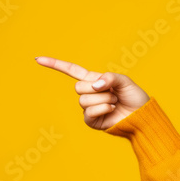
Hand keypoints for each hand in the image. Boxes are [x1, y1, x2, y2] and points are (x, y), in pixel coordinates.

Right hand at [35, 56, 150, 130]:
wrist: (141, 116)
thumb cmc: (134, 97)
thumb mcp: (124, 81)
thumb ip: (109, 77)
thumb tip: (94, 85)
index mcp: (93, 79)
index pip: (71, 70)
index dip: (55, 64)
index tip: (38, 59)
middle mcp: (89, 93)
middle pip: (78, 87)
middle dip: (97, 89)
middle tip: (113, 93)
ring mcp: (88, 108)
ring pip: (84, 100)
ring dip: (103, 99)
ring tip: (114, 101)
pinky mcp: (91, 121)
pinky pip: (89, 112)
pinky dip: (102, 108)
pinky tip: (111, 109)